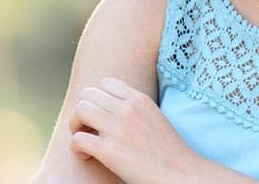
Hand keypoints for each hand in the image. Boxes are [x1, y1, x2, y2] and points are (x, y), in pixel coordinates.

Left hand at [67, 77, 200, 183]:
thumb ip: (135, 110)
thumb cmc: (169, 153)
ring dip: (75, 125)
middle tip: (88, 129)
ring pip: (79, 110)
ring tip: (84, 139)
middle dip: (82, 111)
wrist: (183, 175)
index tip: (101, 115)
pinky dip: (76, 148)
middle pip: (87, 94)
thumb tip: (113, 111)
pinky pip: (78, 139)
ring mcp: (118, 129)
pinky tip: (86, 156)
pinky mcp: (110, 151)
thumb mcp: (155, 118)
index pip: (105, 83)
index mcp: (139, 100)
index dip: (97, 98)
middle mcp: (128, 109)